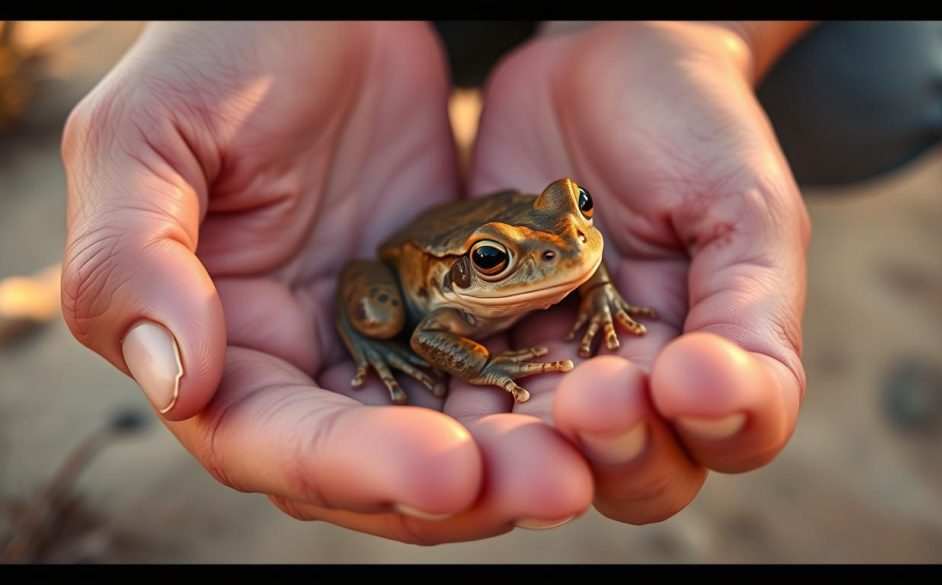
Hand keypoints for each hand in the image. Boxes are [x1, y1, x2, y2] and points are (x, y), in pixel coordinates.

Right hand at [61, 22, 590, 542]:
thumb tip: (179, 384)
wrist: (329, 11)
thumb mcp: (149, 133)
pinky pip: (491, 366)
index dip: (352, 466)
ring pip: (441, 432)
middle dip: (457, 489)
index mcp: (215, 339)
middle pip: (370, 464)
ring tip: (579, 464)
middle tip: (552, 485)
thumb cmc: (223, 52)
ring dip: (510, 460)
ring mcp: (379, 339)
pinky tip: (589, 394)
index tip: (443, 471)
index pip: (269, 439)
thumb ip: (132, 257)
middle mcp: (297, 361)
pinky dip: (533, 390)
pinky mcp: (447, 307)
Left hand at [470, 22, 809, 522]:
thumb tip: (721, 396)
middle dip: (602, 450)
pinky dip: (447, 388)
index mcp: (709, 362)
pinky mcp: (477, 331)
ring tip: (499, 420)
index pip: (724, 436)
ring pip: (530, 449)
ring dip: (514, 448)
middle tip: (585, 401)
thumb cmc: (694, 134)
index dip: (708, 425)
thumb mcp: (743, 208)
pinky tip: (429, 376)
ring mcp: (548, 363)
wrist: (601, 70)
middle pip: (622, 472)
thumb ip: (751, 307)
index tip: (678, 378)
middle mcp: (629, 384)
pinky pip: (459, 382)